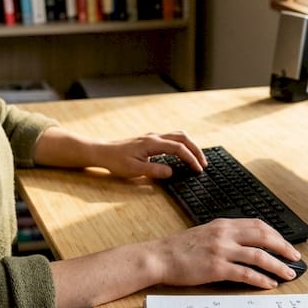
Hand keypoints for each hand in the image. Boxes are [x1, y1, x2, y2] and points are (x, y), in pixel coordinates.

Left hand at [91, 131, 207, 178]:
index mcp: (152, 143)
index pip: (178, 148)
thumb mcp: (134, 170)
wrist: (103, 151)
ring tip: (197, 159)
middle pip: (183, 138)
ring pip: (178, 136)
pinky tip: (182, 155)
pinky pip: (171, 139)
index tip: (198, 170)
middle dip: (196, 150)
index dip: (190, 158)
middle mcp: (155, 137)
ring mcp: (153, 137)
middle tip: (204, 164)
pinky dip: (182, 145)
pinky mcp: (150, 140)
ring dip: (190, 146)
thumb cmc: (116, 161)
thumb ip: (154, 170)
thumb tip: (171, 172)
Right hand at [149, 218, 300, 288]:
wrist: (160, 257)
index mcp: (223, 224)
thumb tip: (246, 244)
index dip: (276, 234)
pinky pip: (246, 273)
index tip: (286, 244)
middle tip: (295, 257)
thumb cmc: (180, 248)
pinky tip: (269, 284)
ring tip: (289, 274)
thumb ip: (225, 235)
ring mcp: (221, 250)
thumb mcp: (205, 233)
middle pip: (264, 237)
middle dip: (284, 247)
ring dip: (278, 265)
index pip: (258, 225)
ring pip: (259, 256)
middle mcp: (225, 234)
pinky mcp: (216, 268)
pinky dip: (261, 279)